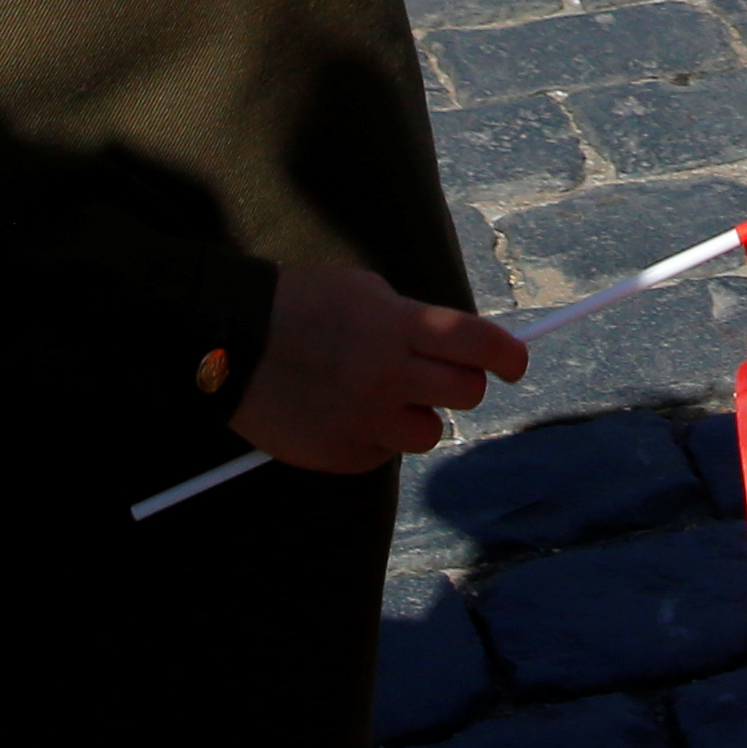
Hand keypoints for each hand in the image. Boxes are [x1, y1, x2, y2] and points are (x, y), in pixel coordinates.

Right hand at [230, 263, 525, 472]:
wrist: (231, 343)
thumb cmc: (301, 306)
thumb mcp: (366, 293)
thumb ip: (414, 320)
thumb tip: (456, 344)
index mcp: (400, 327)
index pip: (479, 344)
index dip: (508, 355)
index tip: (515, 363)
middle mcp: (389, 376)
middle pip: (466, 394)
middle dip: (463, 385)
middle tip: (442, 378)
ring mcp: (365, 420)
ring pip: (430, 432)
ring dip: (417, 416)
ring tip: (382, 397)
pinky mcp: (342, 454)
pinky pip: (383, 453)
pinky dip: (375, 437)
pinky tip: (345, 414)